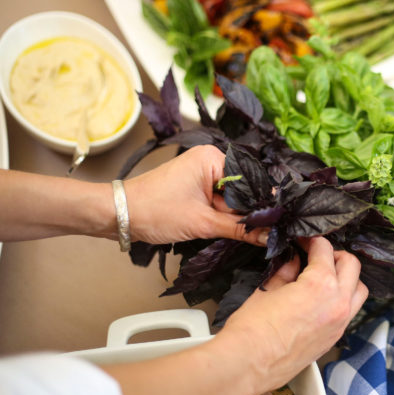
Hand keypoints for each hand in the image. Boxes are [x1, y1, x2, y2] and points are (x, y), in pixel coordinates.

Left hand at [124, 145, 267, 245]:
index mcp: (213, 158)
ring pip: (230, 199)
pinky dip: (221, 217)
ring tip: (240, 234)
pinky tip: (225, 229)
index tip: (273, 224)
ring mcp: (201, 175)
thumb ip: (240, 229)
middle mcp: (209, 161)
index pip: (250, 180)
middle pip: (241, 190)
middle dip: (245, 213)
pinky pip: (218, 202)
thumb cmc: (155, 211)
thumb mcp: (203, 223)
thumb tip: (270, 236)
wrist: (119, 216)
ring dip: (232, 217)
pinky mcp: (194, 188)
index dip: (260, 203)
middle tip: (260, 234)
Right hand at [217, 237, 367, 394]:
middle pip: (352, 265)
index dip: (311, 240)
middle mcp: (338, 302)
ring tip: (325, 277)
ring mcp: (340, 323)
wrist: (247, 365)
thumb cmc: (252, 328)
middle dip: (335, 255)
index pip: (325, 249)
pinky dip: (343, 299)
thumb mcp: (268, 289)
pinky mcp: (334, 339)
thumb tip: (295, 261)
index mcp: (321, 284)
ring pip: (359, 290)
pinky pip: (350, 311)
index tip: (302, 240)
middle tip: (316, 256)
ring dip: (347, 278)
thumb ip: (287, 271)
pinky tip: (323, 299)